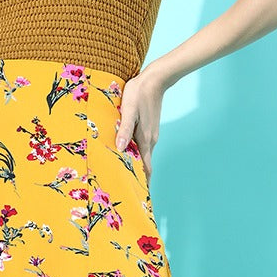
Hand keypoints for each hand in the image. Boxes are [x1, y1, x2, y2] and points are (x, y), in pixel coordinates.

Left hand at [115, 65, 166, 183]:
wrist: (155, 80)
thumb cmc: (139, 94)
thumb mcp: (129, 111)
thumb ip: (124, 130)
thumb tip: (121, 149)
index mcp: (146, 139)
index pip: (146, 168)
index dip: (144, 183)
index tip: (139, 196)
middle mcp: (150, 140)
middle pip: (144, 164)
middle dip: (138, 178)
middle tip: (126, 190)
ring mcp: (150, 134)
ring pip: (142, 155)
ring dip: (135, 166)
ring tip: (123, 175)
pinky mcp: (147, 128)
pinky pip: (141, 146)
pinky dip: (135, 154)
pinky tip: (126, 154)